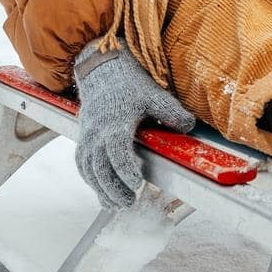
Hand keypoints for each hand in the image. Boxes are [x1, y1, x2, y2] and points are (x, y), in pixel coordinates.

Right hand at [72, 40, 195, 208]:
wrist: (102, 68)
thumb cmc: (128, 81)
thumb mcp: (154, 93)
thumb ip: (171, 112)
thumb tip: (189, 127)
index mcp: (115, 122)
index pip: (117, 152)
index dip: (126, 171)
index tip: (138, 184)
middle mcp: (97, 132)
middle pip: (99, 168)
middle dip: (113, 189)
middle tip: (129, 202)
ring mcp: (87, 135)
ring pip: (88, 169)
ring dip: (100, 189)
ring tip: (115, 204)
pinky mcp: (83, 137)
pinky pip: (82, 163)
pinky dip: (90, 179)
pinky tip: (102, 191)